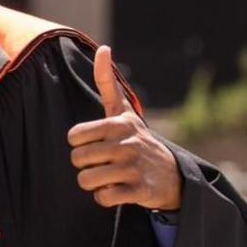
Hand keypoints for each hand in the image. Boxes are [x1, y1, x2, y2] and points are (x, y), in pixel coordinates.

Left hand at [68, 46, 181, 210]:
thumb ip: (107, 82)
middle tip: (103, 163)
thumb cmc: (137, 139)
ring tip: (109, 177)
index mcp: (117, 124)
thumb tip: (103, 47)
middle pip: (77, 160)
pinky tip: (117, 190)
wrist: (172, 174)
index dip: (80, 144)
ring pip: (86, 181)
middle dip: (85, 165)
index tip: (96, 144)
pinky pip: (104, 198)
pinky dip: (105, 198)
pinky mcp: (140, 190)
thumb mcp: (123, 111)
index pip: (73, 137)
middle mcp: (126, 144)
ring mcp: (134, 167)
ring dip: (93, 183)